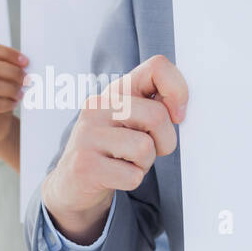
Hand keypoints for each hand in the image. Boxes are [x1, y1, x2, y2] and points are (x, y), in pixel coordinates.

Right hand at [0, 41, 26, 156]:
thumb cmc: (0, 96)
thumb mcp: (3, 77)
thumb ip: (8, 66)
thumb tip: (24, 62)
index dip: (8, 53)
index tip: (25, 62)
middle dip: (12, 71)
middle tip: (27, 79)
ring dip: (10, 88)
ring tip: (21, 93)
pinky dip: (6, 103)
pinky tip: (13, 103)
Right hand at [42, 53, 187, 243]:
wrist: (72, 183)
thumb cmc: (113, 150)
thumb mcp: (132, 121)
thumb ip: (154, 107)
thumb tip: (180, 110)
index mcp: (115, 91)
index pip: (157, 67)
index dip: (178, 91)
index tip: (178, 115)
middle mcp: (98, 106)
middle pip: (157, 115)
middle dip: (165, 141)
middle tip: (151, 151)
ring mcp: (88, 135)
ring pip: (145, 148)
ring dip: (145, 164)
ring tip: (127, 163)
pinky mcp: (85, 165)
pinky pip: (133, 176)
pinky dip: (132, 181)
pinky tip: (115, 177)